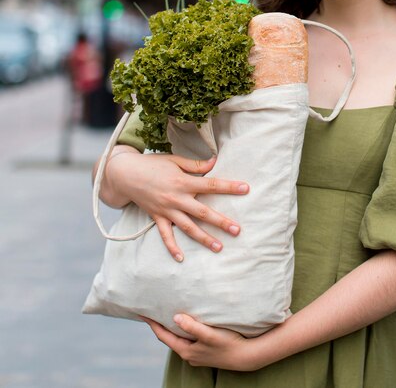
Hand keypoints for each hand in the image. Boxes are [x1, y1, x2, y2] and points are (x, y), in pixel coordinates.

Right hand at [103, 147, 249, 260]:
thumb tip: (215, 161)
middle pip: (203, 212)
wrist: (125, 174)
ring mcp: (166, 210)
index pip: (211, 185)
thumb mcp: (175, 160)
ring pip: (188, 227)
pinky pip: (165, 236)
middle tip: (238, 230)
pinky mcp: (157, 218)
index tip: (246, 188)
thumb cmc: (152, 164)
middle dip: (221, 221)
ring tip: (219, 247)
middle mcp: (176, 198)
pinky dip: (172, 248)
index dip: (229, 186)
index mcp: (183, 182)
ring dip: (204, 238)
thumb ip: (195, 164)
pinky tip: (181, 259)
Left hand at [143, 314, 260, 370]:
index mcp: (186, 350)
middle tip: (154, 311)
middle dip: (161, 325)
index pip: (164, 336)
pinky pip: (189, 338)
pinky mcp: (205, 350)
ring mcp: (197, 353)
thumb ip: (192, 326)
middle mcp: (189, 354)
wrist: (246, 356)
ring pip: (180, 338)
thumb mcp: (209, 335)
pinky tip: (188, 321)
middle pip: (169, 338)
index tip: (143, 313)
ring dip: (174, 327)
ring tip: (168, 313)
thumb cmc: (228, 344)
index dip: (153, 325)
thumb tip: (175, 317)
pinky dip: (185, 329)